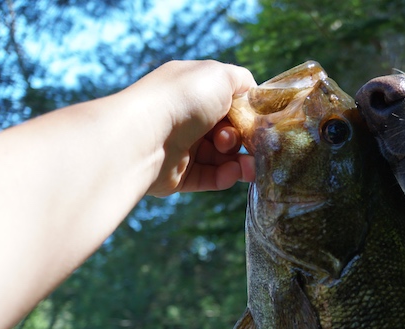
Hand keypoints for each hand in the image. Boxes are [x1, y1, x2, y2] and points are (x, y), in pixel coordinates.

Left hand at [136, 60, 257, 196]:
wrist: (145, 137)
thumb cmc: (183, 100)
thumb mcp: (219, 75)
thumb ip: (243, 81)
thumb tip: (254, 93)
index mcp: (193, 90)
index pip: (229, 102)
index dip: (247, 113)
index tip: (259, 122)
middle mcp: (186, 117)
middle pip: (229, 132)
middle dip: (244, 139)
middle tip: (246, 142)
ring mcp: (182, 146)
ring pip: (222, 158)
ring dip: (241, 161)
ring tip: (248, 167)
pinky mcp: (178, 175)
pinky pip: (210, 177)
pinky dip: (225, 176)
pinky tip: (232, 174)